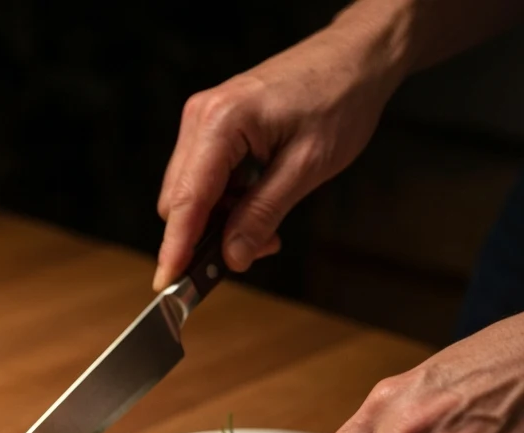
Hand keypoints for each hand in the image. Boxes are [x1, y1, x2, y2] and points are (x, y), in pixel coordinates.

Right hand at [153, 15, 406, 290]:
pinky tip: (256, 205)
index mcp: (222, 122)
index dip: (175, 248)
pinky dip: (224, 204)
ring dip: (218, 222)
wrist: (356, 58)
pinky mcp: (212, 128)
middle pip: (180, 202)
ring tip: (264, 228)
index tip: (167, 285)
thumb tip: (232, 257)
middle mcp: (202, 118)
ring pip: (190, 195)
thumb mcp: (306, 167)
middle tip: (252, 251)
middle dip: (206, 237)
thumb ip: (263, 214)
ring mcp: (203, 121)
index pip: (187, 200)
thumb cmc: (340, 98)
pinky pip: (203, 180)